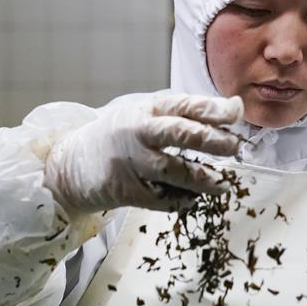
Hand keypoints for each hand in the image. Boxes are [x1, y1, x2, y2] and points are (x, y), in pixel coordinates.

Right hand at [44, 94, 243, 212]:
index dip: (213, 109)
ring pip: (174, 171)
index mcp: (146, 109)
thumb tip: (234, 108)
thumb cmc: (120, 135)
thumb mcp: (146, 114)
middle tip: (234, 147)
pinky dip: (182, 200)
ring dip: (203, 180)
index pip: (184, 105)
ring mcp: (132, 163)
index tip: (236, 113)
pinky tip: (192, 198)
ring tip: (222, 185)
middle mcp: (139, 133)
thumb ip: (186, 111)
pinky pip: (163, 198)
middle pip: (181, 134)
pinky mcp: (126, 190)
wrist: (70, 163)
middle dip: (213, 140)